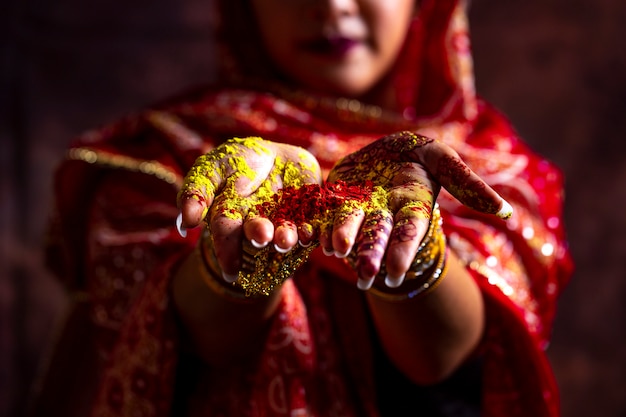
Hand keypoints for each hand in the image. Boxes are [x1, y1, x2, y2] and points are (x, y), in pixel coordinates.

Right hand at [177, 137, 321, 280]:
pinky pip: (314, 221)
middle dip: (260, 236)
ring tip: (287, 239)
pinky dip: (313, 229)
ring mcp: (286, 218)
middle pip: (258, 232)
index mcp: (232, 216)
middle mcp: (259, 222)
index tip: (231, 271)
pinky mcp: (312, 210)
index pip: (226, 235)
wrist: (276, 156)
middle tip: (262, 237)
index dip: (227, 253)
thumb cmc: (237, 163)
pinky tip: (312, 234)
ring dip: (287, 237)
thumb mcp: (213, 168)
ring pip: (286, 231)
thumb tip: (187, 222)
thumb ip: (197, 191)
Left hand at [326, 131, 511, 289]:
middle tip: (363, 277)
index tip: (394, 276)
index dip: (402, 253)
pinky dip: (321, 222)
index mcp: (411, 205)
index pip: (409, 232)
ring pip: (350, 224)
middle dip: (371, 255)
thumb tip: (505, 213)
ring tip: (334, 252)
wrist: (386, 148)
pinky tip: (314, 234)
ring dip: (343, 239)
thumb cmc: (421, 156)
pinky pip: (327, 210)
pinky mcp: (336, 194)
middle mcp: (384, 210)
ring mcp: (358, 204)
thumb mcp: (444, 161)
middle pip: (378, 235)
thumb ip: (468, 184)